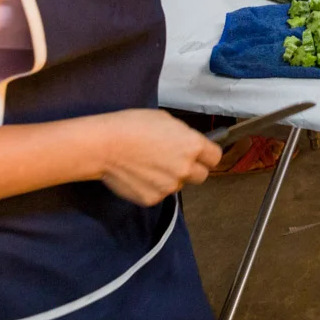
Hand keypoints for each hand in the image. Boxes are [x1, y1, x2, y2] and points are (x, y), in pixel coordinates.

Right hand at [94, 110, 221, 205]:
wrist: (104, 146)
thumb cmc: (133, 126)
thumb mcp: (166, 120)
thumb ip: (184, 136)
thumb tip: (188, 144)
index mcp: (192, 146)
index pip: (215, 157)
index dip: (207, 155)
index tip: (200, 154)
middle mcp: (185, 169)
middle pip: (201, 175)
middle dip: (192, 169)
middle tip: (175, 161)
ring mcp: (169, 186)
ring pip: (179, 185)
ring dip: (171, 178)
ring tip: (151, 165)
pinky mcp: (152, 199)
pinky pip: (160, 193)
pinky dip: (153, 186)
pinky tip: (140, 174)